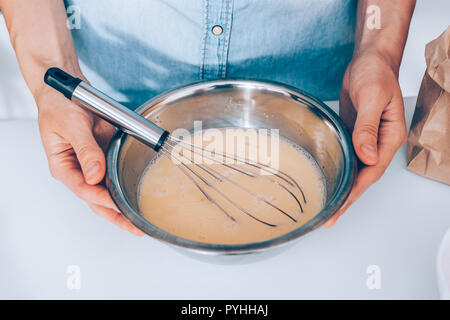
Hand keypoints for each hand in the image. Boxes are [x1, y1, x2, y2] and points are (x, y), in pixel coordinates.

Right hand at [36, 76, 143, 235]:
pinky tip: (138, 196)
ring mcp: (92, 165)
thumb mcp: (71, 125)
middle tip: (136, 228)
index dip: (101, 198)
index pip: (83, 188)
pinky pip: (116, 175)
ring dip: (123, 206)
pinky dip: (126, 186)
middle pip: (97, 200)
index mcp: (63, 166)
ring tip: (140, 220)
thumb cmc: (59, 105)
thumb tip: (95, 175)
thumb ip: (85, 150)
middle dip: (116, 216)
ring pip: (108, 192)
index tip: (118, 206)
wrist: (66, 88)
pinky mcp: (104, 156)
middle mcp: (78, 170)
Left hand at [324, 52, 406, 226]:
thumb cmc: (376, 74)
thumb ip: (368, 127)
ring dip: (342, 189)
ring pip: (355, 171)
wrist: (369, 62)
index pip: (371, 172)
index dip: (355, 191)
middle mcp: (379, 143)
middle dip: (347, 199)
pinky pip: (348, 159)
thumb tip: (366, 155)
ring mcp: (367, 141)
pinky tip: (329, 181)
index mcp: (389, 138)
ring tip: (327, 208)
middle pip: (363, 178)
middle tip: (329, 218)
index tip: (340, 207)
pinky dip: (339, 172)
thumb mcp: (372, 97)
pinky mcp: (355, 135)